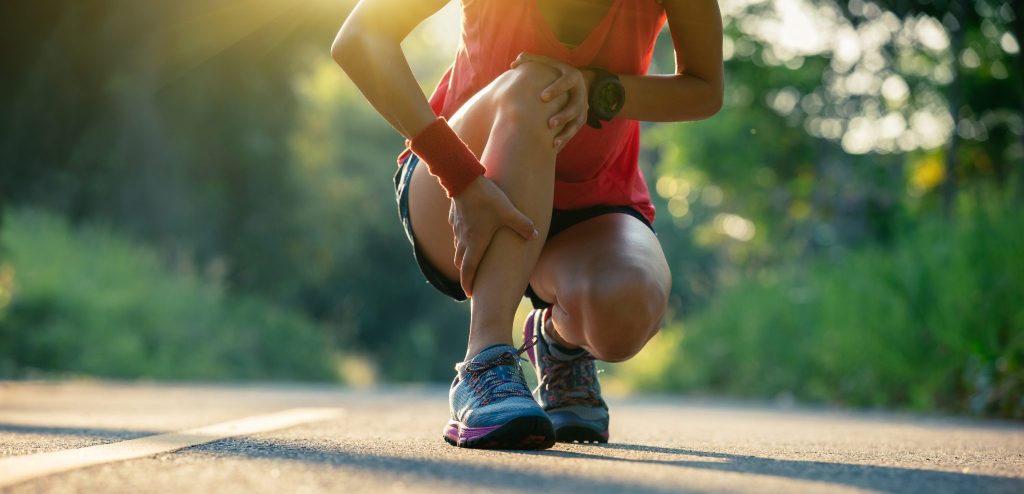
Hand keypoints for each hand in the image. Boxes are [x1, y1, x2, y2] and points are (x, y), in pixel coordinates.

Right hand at [450, 176, 537, 296]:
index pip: (469, 270)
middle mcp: (464, 239)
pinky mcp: (455, 217)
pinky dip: (462, 239)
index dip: (469, 284)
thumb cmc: (486, 198)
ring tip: (471, 260)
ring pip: (458, 248)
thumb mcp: (508, 211)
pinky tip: (469, 233)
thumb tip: (534, 234)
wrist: (463, 178)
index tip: (469, 294)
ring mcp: (457, 228)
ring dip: (463, 256)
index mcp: (476, 243)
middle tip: (472, 280)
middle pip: (461, 262)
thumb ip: (522, 224)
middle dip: (466, 273)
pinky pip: (457, 233)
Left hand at [511, 52, 591, 151]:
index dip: (556, 89)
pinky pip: (573, 132)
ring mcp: (582, 108)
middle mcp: (580, 93)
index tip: (542, 97)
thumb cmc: (555, 72)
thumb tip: (514, 63)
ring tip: (553, 143)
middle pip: (575, 106)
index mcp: (572, 76)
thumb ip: (531, 60)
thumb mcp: (547, 63)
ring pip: (577, 122)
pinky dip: (564, 140)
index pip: (566, 82)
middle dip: (564, 115)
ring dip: (566, 133)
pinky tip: (553, 150)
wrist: (576, 82)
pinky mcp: (580, 120)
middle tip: (549, 124)